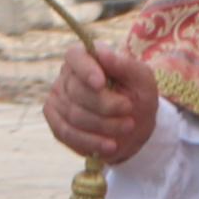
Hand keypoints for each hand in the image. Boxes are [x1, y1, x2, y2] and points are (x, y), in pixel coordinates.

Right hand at [43, 43, 160, 164]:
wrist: (133, 128)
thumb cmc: (138, 97)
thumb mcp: (142, 80)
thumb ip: (125, 65)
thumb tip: (102, 53)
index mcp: (86, 57)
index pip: (75, 57)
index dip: (85, 70)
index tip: (100, 84)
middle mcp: (67, 76)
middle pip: (77, 91)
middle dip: (107, 106)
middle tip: (130, 112)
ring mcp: (58, 99)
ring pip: (74, 115)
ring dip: (104, 126)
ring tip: (127, 127)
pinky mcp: (56, 122)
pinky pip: (66, 133)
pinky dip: (90, 142)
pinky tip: (109, 146)